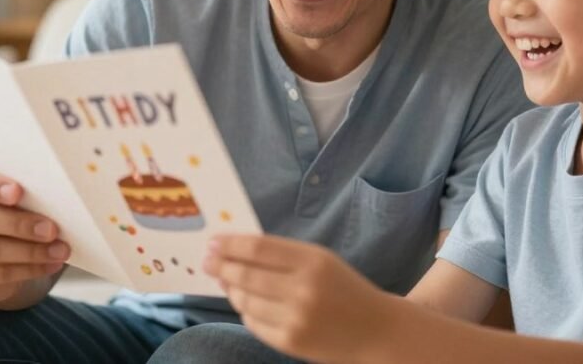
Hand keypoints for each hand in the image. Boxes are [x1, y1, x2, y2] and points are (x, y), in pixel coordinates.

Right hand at [0, 163, 68, 304]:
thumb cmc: (6, 210)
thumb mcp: (10, 196)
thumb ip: (22, 192)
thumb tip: (57, 196)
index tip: (18, 192)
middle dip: (20, 224)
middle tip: (52, 229)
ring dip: (30, 251)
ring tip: (59, 250)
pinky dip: (29, 269)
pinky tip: (50, 264)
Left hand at [204, 234, 392, 363]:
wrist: (376, 331)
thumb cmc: (344, 289)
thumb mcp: (321, 261)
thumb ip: (283, 255)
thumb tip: (234, 251)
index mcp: (313, 261)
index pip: (259, 249)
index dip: (230, 244)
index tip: (212, 242)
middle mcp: (304, 289)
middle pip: (247, 275)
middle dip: (221, 266)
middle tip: (206, 261)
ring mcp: (296, 318)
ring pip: (246, 300)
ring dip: (230, 289)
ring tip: (225, 281)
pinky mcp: (291, 342)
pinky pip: (254, 323)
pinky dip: (245, 311)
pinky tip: (244, 303)